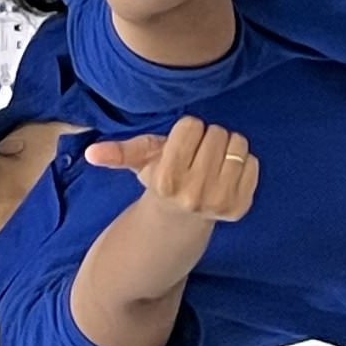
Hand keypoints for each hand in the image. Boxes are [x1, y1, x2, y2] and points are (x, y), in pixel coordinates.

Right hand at [86, 117, 259, 223]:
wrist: (181, 220)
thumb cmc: (161, 179)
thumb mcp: (140, 162)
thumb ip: (118, 153)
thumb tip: (92, 153)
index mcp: (167, 179)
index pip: (191, 125)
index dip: (187, 130)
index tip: (181, 145)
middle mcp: (193, 194)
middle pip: (216, 133)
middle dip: (207, 138)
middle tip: (197, 155)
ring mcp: (219, 203)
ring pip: (237, 145)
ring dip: (227, 147)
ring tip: (212, 162)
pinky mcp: (241, 207)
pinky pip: (253, 163)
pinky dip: (243, 163)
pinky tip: (226, 175)